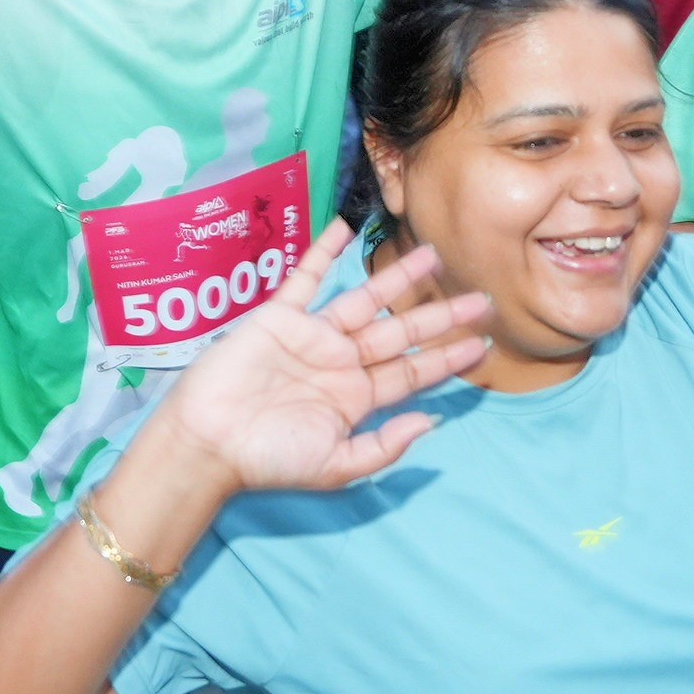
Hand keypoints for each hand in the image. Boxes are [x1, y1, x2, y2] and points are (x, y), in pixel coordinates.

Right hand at [160, 225, 491, 493]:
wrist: (209, 442)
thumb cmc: (270, 459)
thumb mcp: (337, 465)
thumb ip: (385, 445)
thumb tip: (431, 422)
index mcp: (357, 398)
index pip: (413, 373)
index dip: (448, 358)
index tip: (484, 345)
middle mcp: (341, 363)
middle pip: (400, 333)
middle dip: (440, 316)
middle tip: (481, 298)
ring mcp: (313, 336)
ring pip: (365, 299)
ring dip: (398, 278)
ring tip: (432, 254)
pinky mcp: (280, 317)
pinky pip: (306, 278)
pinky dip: (323, 252)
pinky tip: (344, 227)